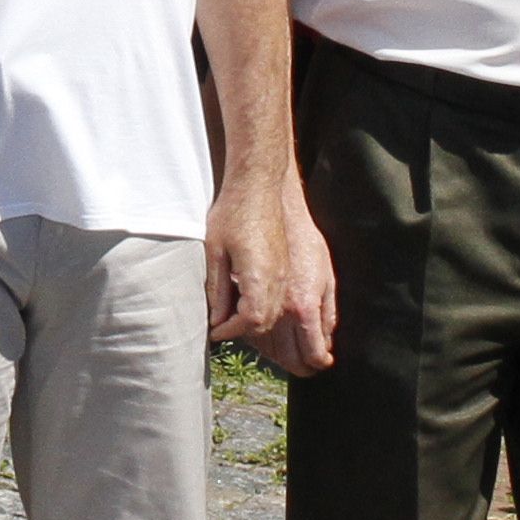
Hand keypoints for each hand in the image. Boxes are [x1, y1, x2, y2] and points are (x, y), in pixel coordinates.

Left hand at [206, 180, 335, 373]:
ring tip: (248, 332)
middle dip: (250, 335)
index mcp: (261, 278)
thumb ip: (217, 290)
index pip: (251, 321)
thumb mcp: (215, 251)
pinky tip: (281, 322)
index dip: (231, 330)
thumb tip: (217, 320)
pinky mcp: (300, 268)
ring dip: (272, 330)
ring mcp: (295, 275)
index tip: (216, 329)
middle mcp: (284, 281)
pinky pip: (304, 305)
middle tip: (228, 333)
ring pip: (289, 318)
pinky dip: (293, 319)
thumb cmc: (234, 213)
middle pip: (271, 324)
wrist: (259, 185)